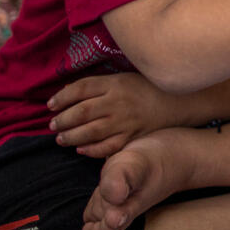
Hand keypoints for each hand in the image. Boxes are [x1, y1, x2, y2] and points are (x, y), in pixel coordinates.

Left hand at [48, 72, 182, 157]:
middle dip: (63, 120)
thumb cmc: (147, 88)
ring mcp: (127, 121)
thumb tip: (67, 94)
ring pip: (91, 132)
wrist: (179, 102)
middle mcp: (119, 102)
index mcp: (116, 83)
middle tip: (53, 125)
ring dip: (71, 136)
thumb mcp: (123, 78)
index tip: (50, 105)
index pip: (81, 88)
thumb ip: (98, 85)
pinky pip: (108, 147)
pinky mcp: (133, 137)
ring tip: (61, 138)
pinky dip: (92, 150)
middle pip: (82, 112)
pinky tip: (81, 149)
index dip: (62, 97)